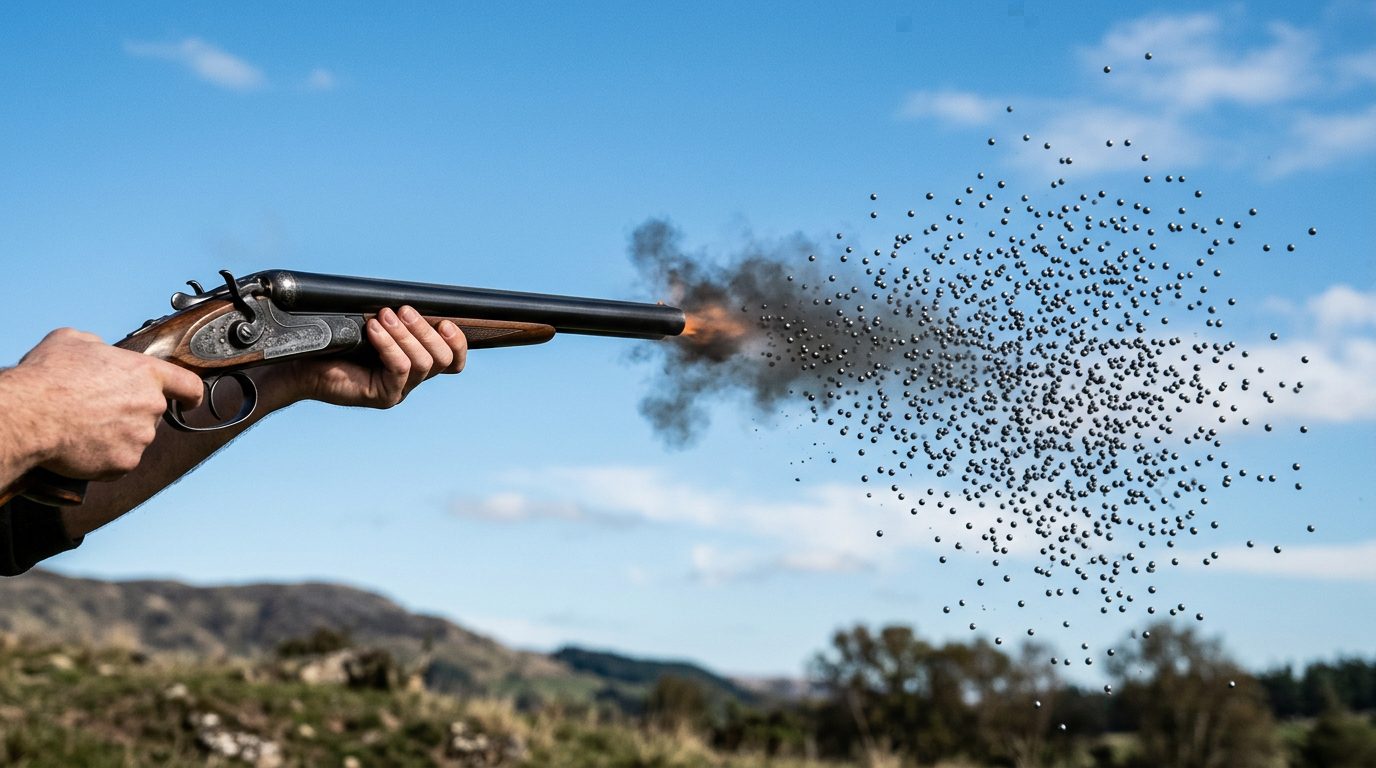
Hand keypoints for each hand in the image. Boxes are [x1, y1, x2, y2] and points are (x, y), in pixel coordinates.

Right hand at [7, 328, 204, 478]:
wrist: (29, 416)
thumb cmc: (49, 376)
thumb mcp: (73, 340)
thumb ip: (100, 346)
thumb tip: (101, 351)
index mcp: (145, 374)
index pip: (187, 385)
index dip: (189, 394)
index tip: (189, 401)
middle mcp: (150, 406)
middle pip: (152, 413)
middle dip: (130, 412)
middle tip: (98, 409)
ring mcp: (140, 437)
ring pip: (135, 437)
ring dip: (116, 434)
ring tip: (83, 426)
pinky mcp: (125, 462)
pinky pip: (120, 460)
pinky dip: (104, 456)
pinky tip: (83, 445)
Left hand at [291, 306, 467, 408]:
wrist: (300, 366)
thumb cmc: (334, 341)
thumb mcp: (373, 324)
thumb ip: (396, 319)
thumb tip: (412, 301)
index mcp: (415, 362)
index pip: (453, 360)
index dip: (458, 342)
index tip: (445, 322)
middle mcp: (411, 379)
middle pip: (444, 359)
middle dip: (426, 330)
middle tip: (403, 310)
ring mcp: (399, 390)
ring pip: (424, 363)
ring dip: (406, 334)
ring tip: (384, 316)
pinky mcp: (384, 397)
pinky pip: (400, 369)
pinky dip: (389, 345)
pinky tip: (373, 329)